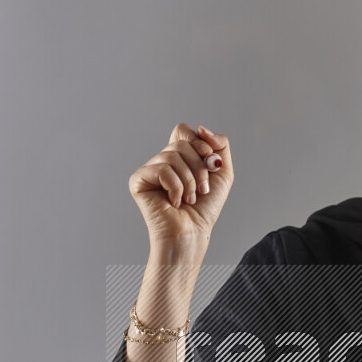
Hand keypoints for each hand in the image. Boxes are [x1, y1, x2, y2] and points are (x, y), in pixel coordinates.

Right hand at [128, 122, 233, 248]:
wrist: (192, 233)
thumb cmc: (205, 209)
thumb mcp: (223, 172)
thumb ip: (220, 145)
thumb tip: (201, 128)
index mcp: (178, 157)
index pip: (184, 131)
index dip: (200, 143)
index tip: (212, 163)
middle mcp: (161, 160)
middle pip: (181, 143)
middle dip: (200, 168)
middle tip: (202, 190)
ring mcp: (148, 170)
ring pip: (172, 155)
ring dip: (190, 181)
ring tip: (189, 199)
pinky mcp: (138, 180)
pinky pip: (161, 169)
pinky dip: (176, 187)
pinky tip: (174, 202)